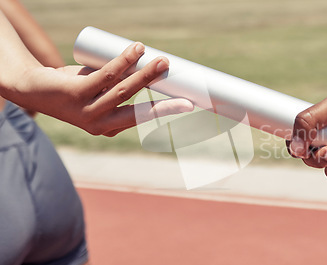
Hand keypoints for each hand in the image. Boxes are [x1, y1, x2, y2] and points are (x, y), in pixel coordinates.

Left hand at [11, 42, 193, 135]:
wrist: (34, 87)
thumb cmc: (75, 87)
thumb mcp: (102, 90)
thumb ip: (123, 84)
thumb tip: (153, 65)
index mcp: (111, 127)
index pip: (144, 119)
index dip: (168, 111)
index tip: (190, 105)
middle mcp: (101, 125)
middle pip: (140, 113)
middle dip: (166, 106)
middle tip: (190, 96)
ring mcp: (87, 112)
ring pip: (124, 92)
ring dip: (146, 75)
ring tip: (162, 61)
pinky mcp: (76, 94)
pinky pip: (105, 76)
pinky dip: (123, 61)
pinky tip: (136, 50)